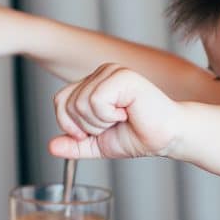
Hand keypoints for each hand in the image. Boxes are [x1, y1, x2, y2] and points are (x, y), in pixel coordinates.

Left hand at [49, 64, 182, 159]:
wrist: (167, 138)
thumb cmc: (140, 136)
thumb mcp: (99, 144)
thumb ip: (75, 145)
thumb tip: (51, 147)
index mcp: (94, 84)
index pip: (60, 101)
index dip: (71, 124)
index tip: (96, 132)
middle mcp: (101, 73)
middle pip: (67, 103)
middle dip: (88, 126)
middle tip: (114, 124)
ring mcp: (112, 72)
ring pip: (81, 103)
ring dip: (101, 122)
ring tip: (122, 119)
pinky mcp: (123, 76)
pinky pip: (96, 100)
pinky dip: (109, 115)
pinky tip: (127, 112)